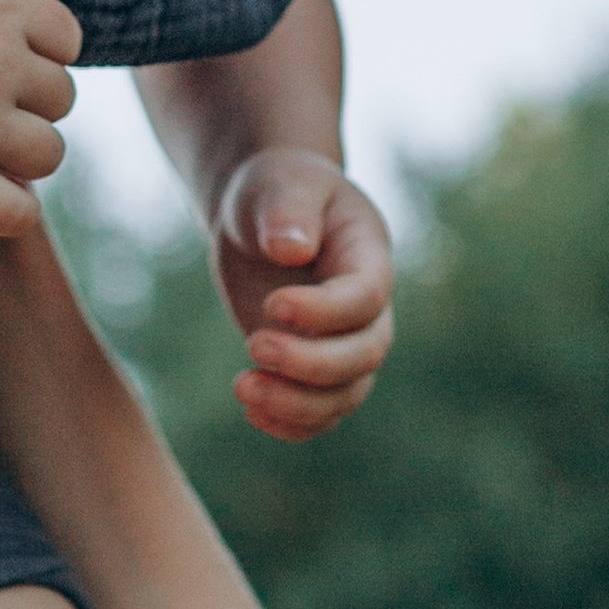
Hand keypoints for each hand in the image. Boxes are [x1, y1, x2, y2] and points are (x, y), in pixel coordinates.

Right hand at [0, 0, 81, 235]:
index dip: (40, 52)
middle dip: (26, 100)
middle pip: (60, 98)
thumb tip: (48, 43)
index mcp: (1, 8)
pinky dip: (14, 209)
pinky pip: (15, 213)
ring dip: (22, 153)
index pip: (67, 40)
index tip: (2, 62)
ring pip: (49, 153)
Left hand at [209, 148, 394, 439]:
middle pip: (364, 355)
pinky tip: (252, 412)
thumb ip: (288, 211)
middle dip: (311, 364)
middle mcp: (367, 308)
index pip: (365, 298)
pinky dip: (293, 424)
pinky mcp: (315, 367)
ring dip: (298, 404)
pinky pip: (322, 413)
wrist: (270, 215)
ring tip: (242, 388)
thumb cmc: (279, 189)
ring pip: (345, 394)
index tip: (271, 304)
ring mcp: (344, 342)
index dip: (324, 312)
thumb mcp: (281, 184)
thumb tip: (291, 250)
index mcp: (367, 256)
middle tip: (253, 346)